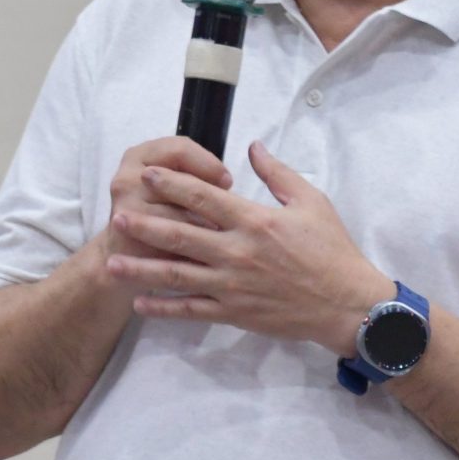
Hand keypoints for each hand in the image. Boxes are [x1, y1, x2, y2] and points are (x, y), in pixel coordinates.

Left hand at [108, 141, 394, 355]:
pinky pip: (192, 310)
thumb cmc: (331, 249)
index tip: (149, 174)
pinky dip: (163, 308)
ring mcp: (232, 286)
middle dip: (146, 224)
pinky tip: (140, 302)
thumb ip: (277, 173)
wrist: (346, 304)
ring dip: (142, 268)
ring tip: (112, 262)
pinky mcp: (234, 313)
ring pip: (177, 276)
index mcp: (254, 220)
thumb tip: (252, 146)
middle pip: (181, 235)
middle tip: (118, 213)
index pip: (204, 198)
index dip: (173, 183)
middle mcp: (236, 252)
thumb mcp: (311, 201)